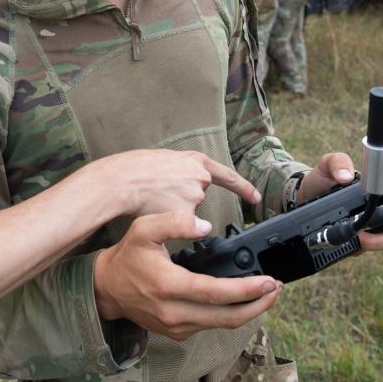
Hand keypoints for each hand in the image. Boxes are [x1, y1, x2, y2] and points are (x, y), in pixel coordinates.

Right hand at [93, 211, 281, 340]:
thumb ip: (175, 222)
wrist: (107, 287)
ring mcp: (177, 326)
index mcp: (169, 285)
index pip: (217, 293)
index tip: (269, 281)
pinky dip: (229, 314)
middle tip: (276, 289)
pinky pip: (210, 325)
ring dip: (248, 311)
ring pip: (222, 324)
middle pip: (228, 317)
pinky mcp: (177, 332)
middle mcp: (175, 312)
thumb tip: (205, 225)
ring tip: (264, 293)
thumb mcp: (144, 229)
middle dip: (259, 305)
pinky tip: (238, 300)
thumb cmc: (128, 256)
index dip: (248, 290)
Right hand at [94, 149, 260, 217]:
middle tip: (160, 190)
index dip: (243, 188)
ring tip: (152, 196)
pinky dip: (169, 218)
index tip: (256, 198)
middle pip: (197, 194)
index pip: (228, 177)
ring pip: (187, 210)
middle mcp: (201, 179)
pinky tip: (154, 208)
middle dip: (182, 195)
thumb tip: (187, 180)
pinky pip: (181, 223)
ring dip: (174, 206)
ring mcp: (194, 197)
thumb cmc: (139, 168)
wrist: (126, 178)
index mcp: (197, 162)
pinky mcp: (186, 215)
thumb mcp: (167, 158)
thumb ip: (184, 169)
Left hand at [296, 153, 382, 251]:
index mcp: (376, 192)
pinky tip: (343, 242)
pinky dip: (354, 248)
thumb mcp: (327, 165)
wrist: (302, 197)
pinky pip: (360, 250)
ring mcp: (366, 228)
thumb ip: (338, 162)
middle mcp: (375, 211)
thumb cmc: (321, 179)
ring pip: (380, 242)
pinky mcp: (353, 241)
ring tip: (356, 238)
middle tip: (367, 234)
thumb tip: (346, 176)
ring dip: (371, 243)